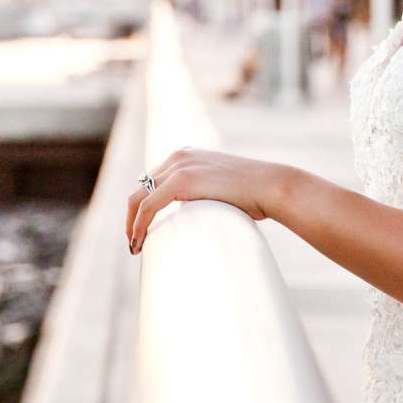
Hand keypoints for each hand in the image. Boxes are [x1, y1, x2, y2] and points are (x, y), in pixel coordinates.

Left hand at [126, 146, 290, 253]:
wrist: (271, 186)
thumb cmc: (255, 194)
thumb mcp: (222, 188)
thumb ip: (205, 194)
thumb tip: (198, 216)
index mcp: (186, 156)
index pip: (152, 181)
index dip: (143, 209)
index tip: (144, 231)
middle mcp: (178, 157)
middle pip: (140, 189)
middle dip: (132, 218)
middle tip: (135, 243)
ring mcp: (179, 166)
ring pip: (138, 198)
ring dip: (131, 226)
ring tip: (135, 247)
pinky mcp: (181, 181)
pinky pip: (147, 206)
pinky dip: (138, 226)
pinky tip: (138, 243)